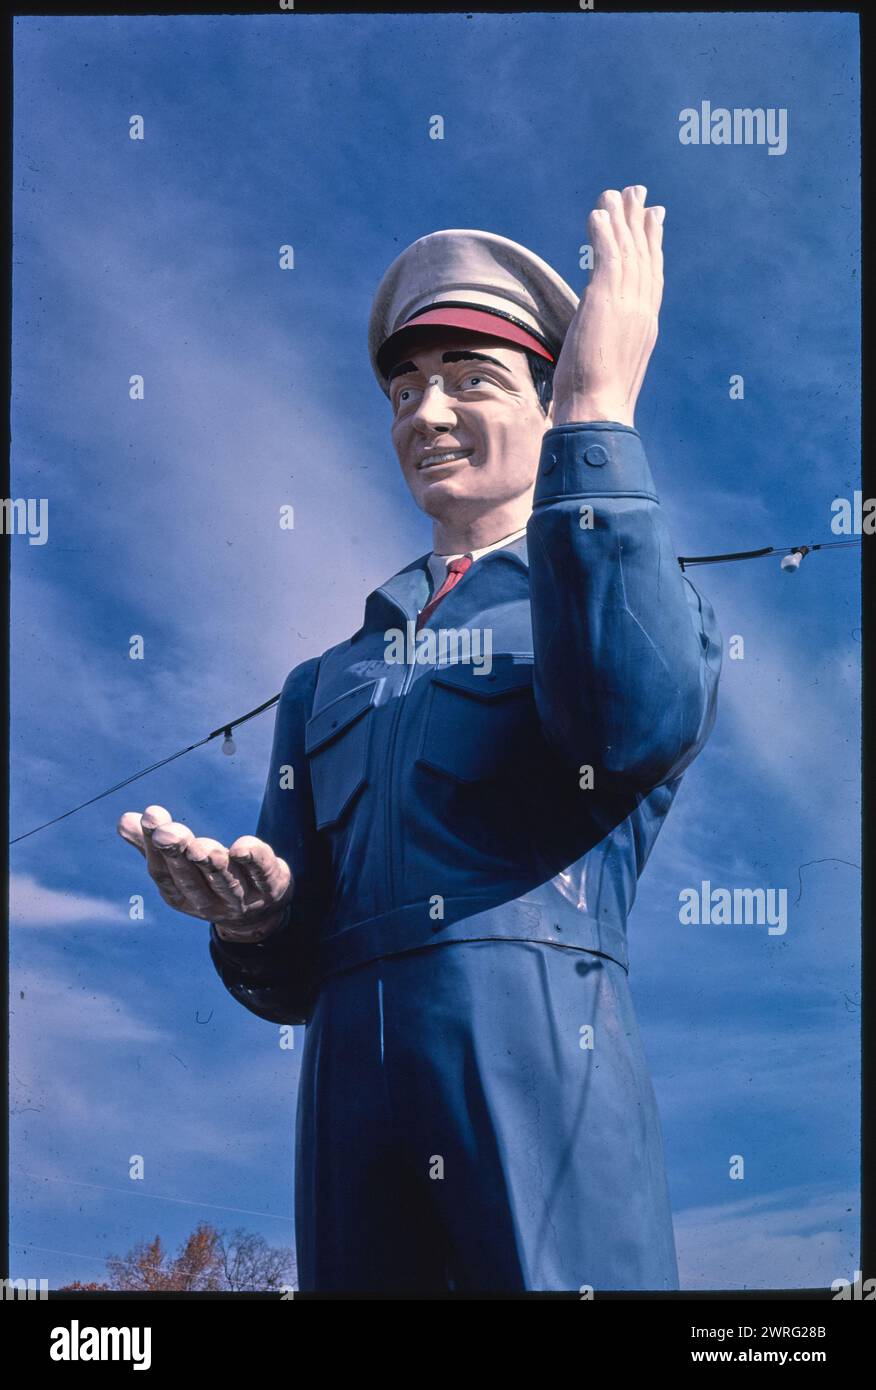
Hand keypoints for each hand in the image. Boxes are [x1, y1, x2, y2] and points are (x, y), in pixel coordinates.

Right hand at [117, 804, 293, 942]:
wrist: (260, 915)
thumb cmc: (211, 883)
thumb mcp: (182, 867)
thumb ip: (154, 845)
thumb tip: (124, 820)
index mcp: (181, 895)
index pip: (163, 872)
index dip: (154, 847)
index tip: (150, 815)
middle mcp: (209, 902)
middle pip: (191, 878)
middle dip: (179, 854)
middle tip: (168, 833)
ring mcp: (241, 899)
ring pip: (224, 880)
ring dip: (211, 863)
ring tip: (199, 845)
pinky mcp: (271, 888)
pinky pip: (262, 874)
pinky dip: (254, 860)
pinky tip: (244, 847)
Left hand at [551, 185, 663, 428]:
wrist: (597, 412)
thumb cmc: (595, 402)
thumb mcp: (606, 364)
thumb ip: (607, 340)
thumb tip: (595, 333)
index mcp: (645, 325)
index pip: (651, 276)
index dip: (652, 245)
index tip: (652, 219)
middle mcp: (643, 310)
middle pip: (644, 256)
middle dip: (640, 222)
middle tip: (637, 192)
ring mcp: (628, 304)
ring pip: (627, 251)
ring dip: (620, 219)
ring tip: (613, 193)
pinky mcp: (607, 301)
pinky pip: (608, 256)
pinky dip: (605, 233)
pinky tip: (597, 215)